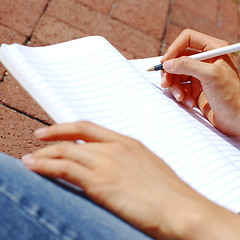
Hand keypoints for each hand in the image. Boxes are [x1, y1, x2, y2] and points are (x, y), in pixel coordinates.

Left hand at [22, 121, 231, 239]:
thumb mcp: (147, 166)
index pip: (90, 127)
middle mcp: (114, 148)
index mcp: (127, 142)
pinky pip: (65, 169)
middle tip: (37, 140)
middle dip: (52, 136)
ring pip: (65, 152)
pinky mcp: (100, 183)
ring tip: (29, 159)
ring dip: (44, 155)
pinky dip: (46, 167)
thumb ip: (127, 161)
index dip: (68, 127)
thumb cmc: (169, 191)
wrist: (181, 208)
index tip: (54, 130)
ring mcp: (106, 164)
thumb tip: (112, 165)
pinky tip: (34, 167)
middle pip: (74, 136)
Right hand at [161, 29, 239, 135]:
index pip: (187, 39)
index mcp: (213, 49)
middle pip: (178, 59)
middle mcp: (205, 60)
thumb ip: (187, 65)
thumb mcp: (210, 75)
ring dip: (174, 87)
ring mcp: (199, 75)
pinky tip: (189, 103)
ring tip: (181, 98)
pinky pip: (179, 88)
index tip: (165, 63)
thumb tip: (167, 63)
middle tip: (165, 84)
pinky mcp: (195, 89)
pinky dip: (180, 96)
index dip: (173, 49)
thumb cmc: (231, 95)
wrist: (236, 119)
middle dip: (170, 73)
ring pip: (176, 75)